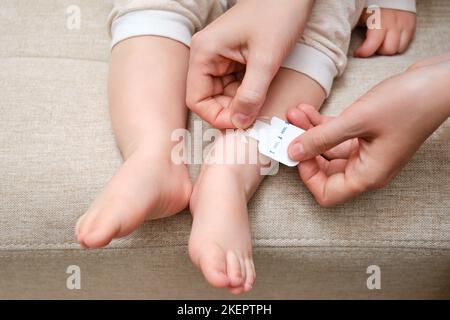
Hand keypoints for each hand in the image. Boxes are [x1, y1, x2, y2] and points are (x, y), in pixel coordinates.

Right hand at [186, 0, 312, 128]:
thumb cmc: (277, 14)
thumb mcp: (266, 59)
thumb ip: (252, 94)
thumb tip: (240, 123)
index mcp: (204, 53)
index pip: (196, 100)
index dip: (216, 117)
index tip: (241, 123)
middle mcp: (207, 56)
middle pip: (209, 99)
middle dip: (231, 111)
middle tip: (255, 117)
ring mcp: (220, 57)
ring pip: (223, 95)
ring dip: (241, 104)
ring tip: (262, 104)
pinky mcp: (233, 59)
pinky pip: (235, 86)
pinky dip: (248, 94)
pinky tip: (262, 93)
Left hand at [287, 56, 449, 205]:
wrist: (439, 82)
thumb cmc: (408, 104)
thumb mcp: (357, 120)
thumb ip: (322, 138)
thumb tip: (293, 151)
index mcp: (367, 175)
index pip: (327, 192)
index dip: (308, 175)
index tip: (296, 151)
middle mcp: (366, 167)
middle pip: (325, 169)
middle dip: (304, 147)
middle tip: (287, 128)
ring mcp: (367, 151)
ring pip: (328, 148)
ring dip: (309, 131)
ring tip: (294, 112)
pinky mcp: (367, 135)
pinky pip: (337, 135)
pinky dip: (321, 124)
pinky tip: (307, 110)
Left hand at [354, 8, 415, 56]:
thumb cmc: (370, 6)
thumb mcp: (360, 15)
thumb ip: (355, 27)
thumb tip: (345, 39)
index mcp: (379, 20)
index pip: (372, 45)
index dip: (364, 52)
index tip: (357, 53)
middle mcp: (394, 23)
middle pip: (389, 50)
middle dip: (378, 51)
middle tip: (370, 46)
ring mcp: (404, 24)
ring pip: (399, 49)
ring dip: (389, 49)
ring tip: (381, 43)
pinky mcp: (411, 25)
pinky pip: (406, 43)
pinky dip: (397, 45)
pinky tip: (389, 40)